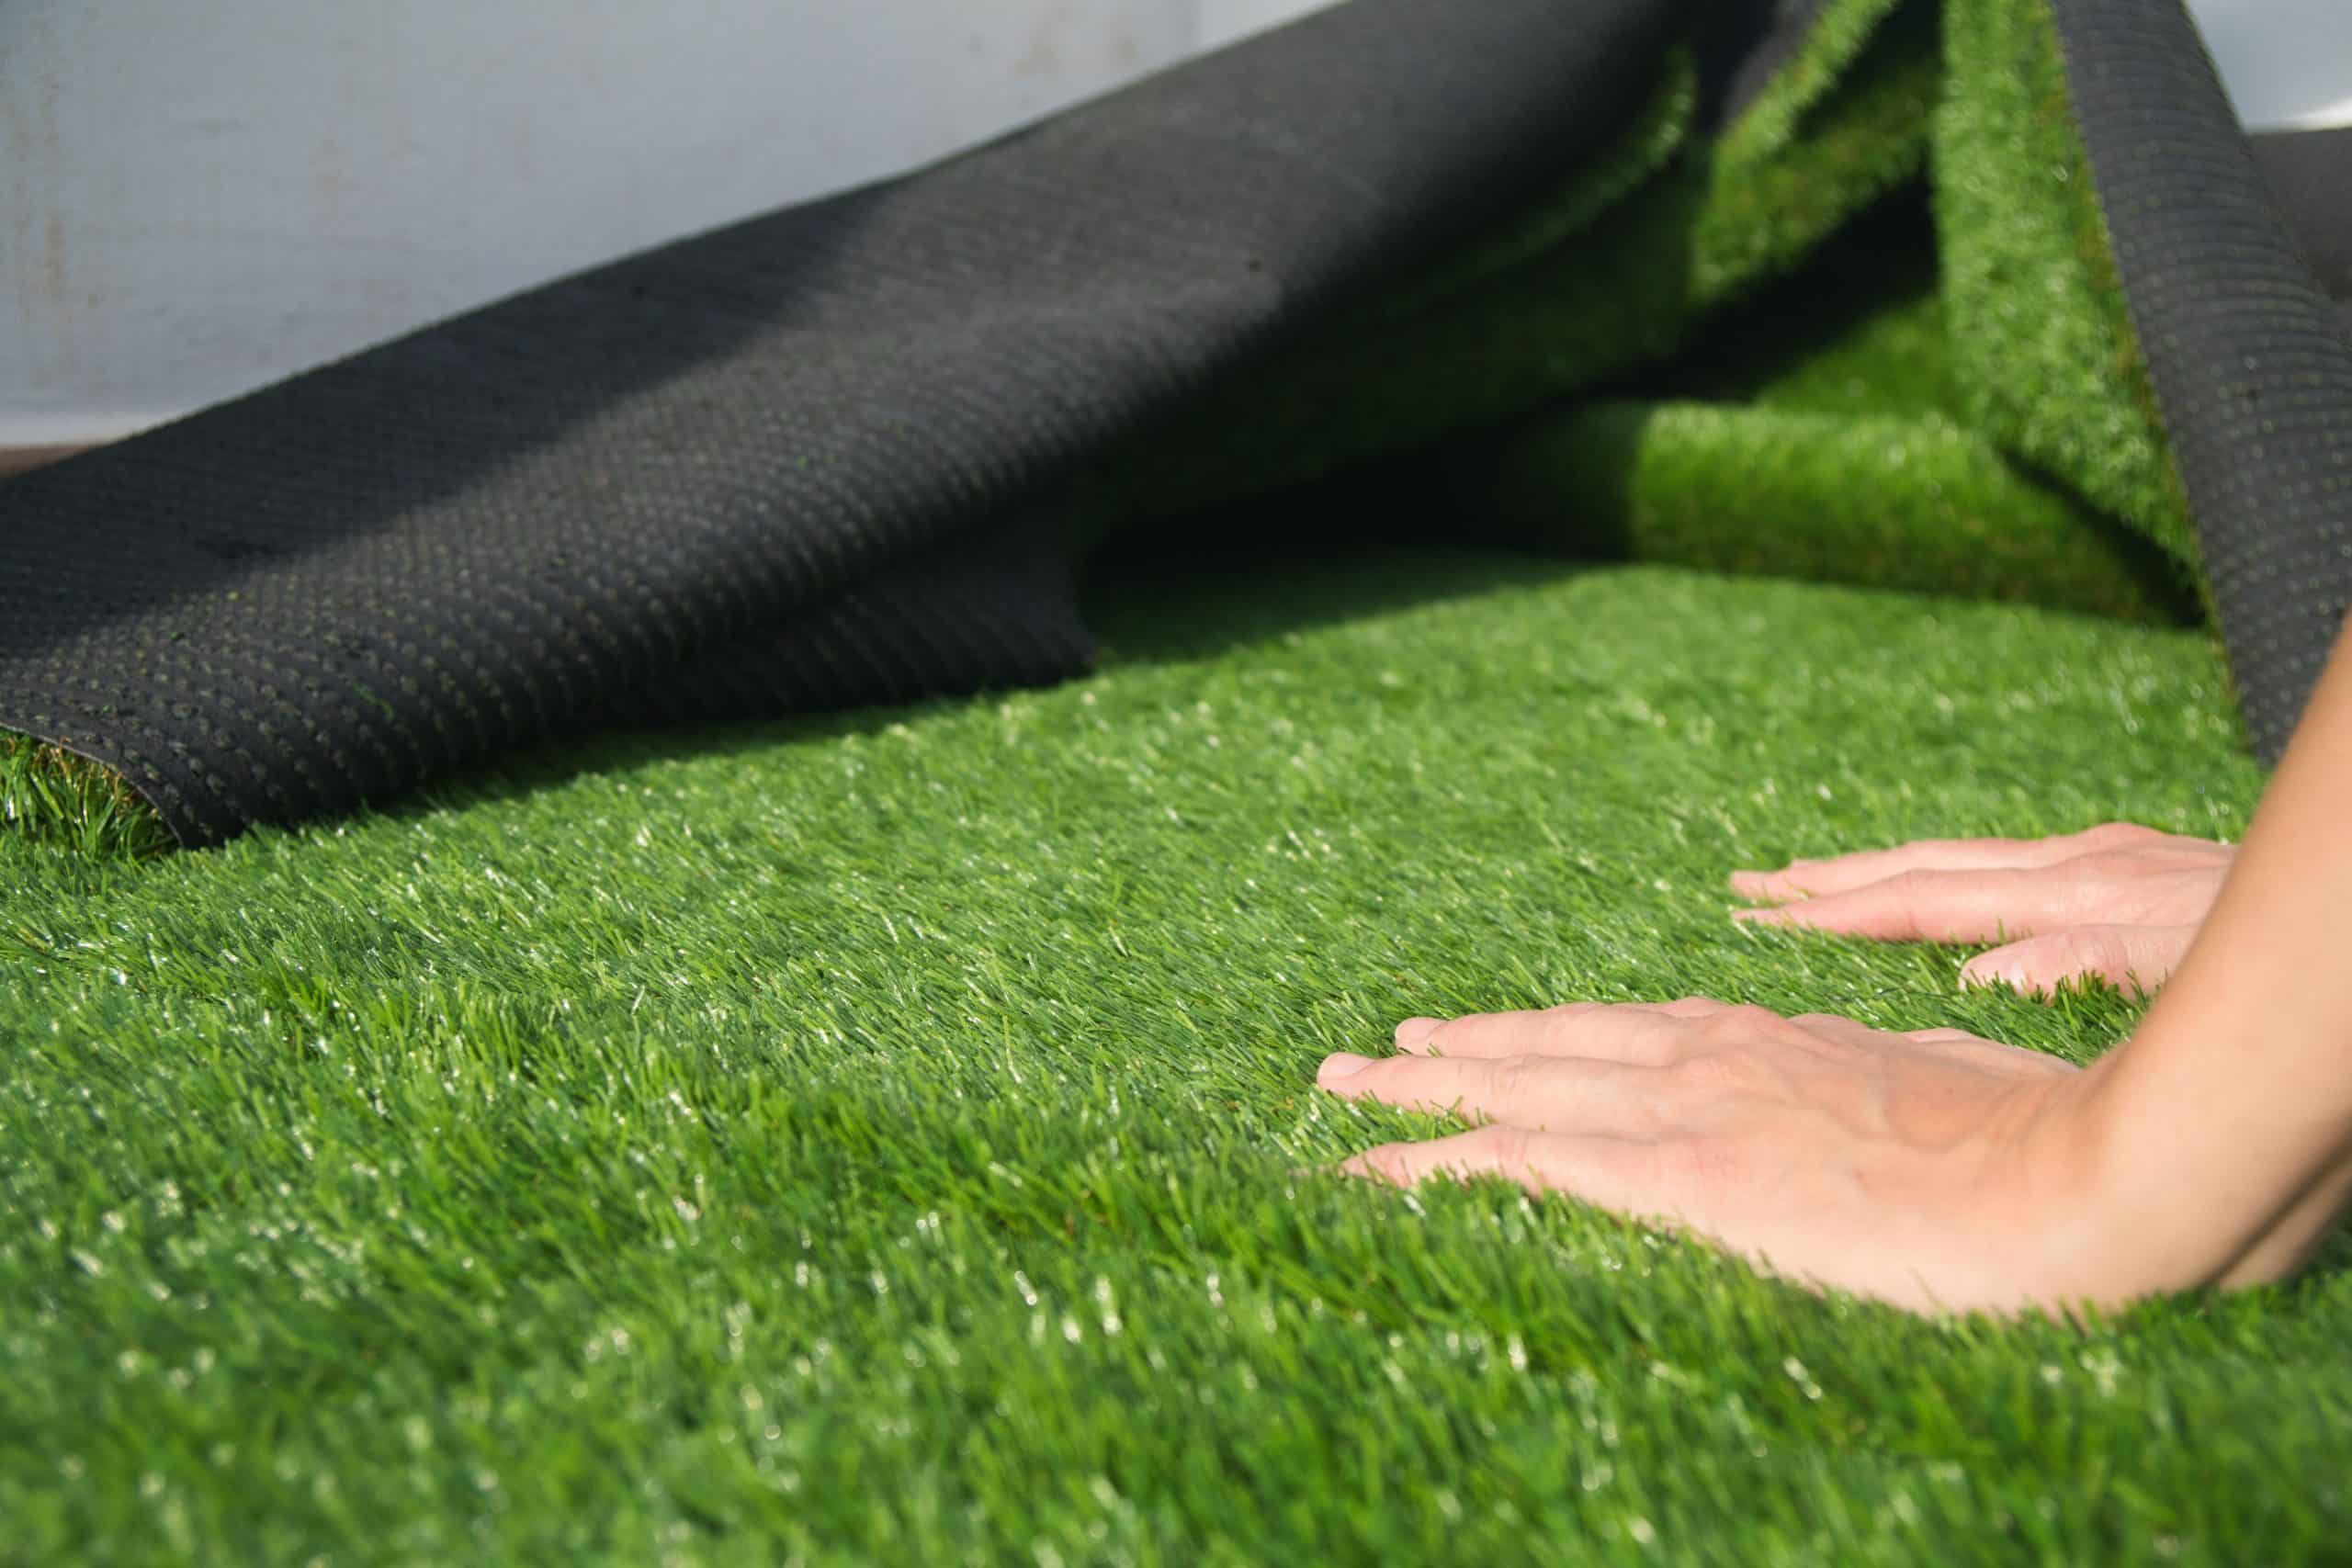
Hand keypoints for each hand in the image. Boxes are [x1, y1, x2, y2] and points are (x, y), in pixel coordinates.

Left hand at [1317, 1000, 2129, 1316]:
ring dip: (1416, 1092)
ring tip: (1338, 1089)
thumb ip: (1880, 1083)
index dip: (1547, 1036)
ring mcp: (1685, 1107)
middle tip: (1370, 1052)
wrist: (2076, 1179)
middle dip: (1454, 1049)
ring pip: (1511, 1086)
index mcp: (1773, 1038)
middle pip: (1547, 1043)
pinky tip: (1370, 1173)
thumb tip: (1866, 1089)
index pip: (1628, 1032)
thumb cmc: (2039, 1146)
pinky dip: (1430, 1165)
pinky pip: (1517, 1161)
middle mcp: (1709, 1054)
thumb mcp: (1944, 1093)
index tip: (1489, 1037)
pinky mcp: (1674, 1173)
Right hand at [1729, 823, 2232, 998]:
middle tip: (1746, 888)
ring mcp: (2110, 859)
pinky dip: (1948, 879)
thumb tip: (1982, 980)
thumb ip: (2093, 964)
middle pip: (1929, 866)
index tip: (1760, 917)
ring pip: (1966, 863)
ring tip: (1813, 883)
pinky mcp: (2138, 866)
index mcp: (2080, 890)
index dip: (1840, 912)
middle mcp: (2083, 863)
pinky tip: (1944, 893)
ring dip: (1881, 874)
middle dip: (1833, 881)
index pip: (1928, 899)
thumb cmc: (2295, 949)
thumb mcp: (2202, 964)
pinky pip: (2010, 869)